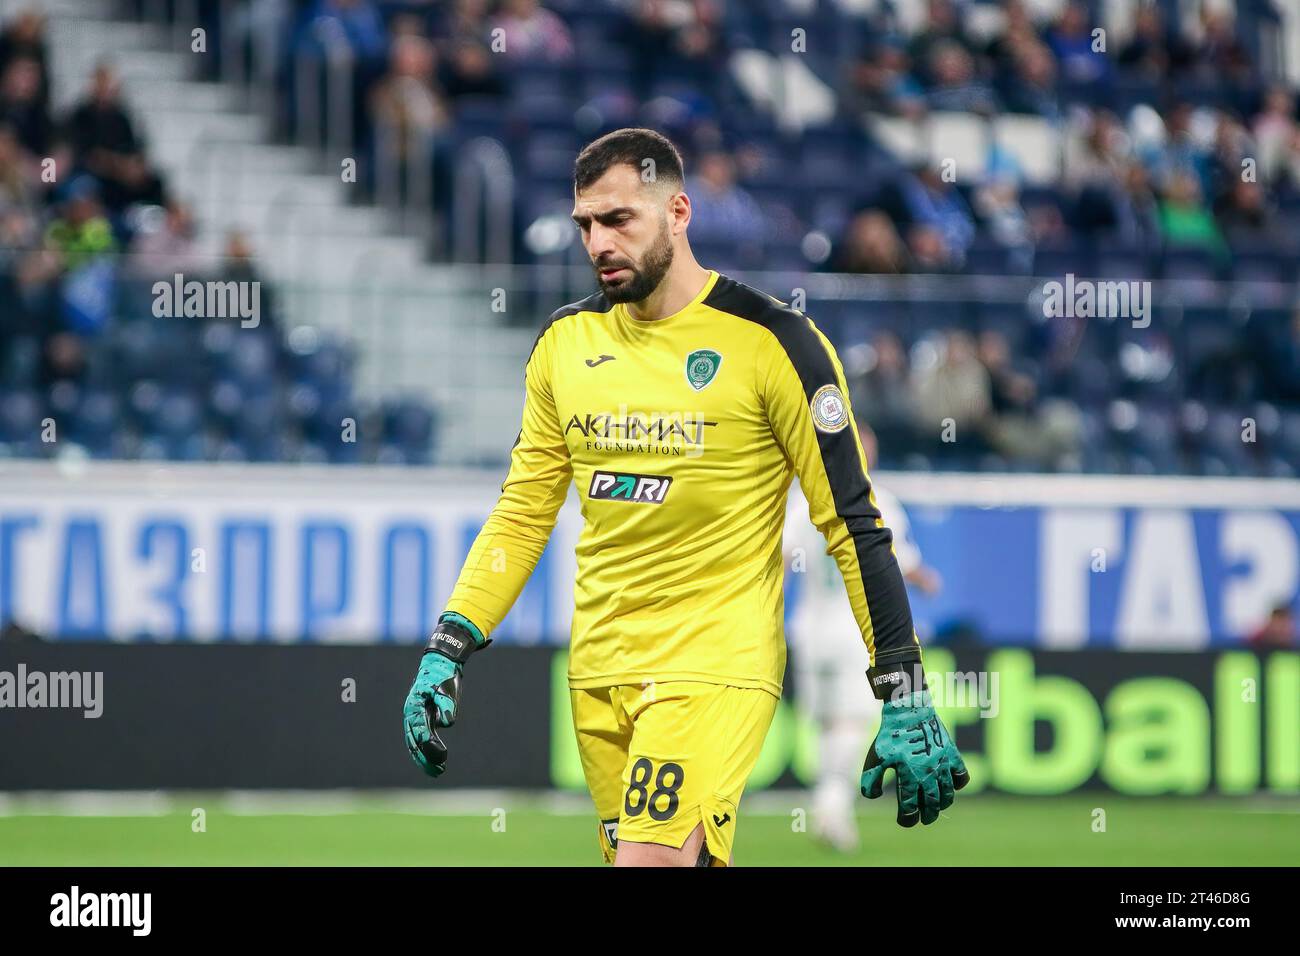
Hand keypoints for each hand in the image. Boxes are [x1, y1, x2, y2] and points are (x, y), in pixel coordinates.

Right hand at [403, 650, 461, 777]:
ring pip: (417, 743)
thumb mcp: (445, 687)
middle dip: (425, 758)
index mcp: (414, 707)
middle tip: (438, 771)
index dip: (429, 744)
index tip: (441, 755)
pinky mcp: (426, 718)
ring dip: (426, 758)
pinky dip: (429, 750)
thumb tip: (448, 722)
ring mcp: (417, 717)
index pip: (420, 730)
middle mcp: (412, 714)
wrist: (441, 663)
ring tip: (439, 771)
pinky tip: (439, 761)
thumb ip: (446, 703)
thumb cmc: (442, 674)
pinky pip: (424, 738)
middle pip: (415, 741)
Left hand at [861, 690, 968, 826]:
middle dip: (927, 816)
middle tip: (924, 819)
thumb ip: (870, 779)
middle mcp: (927, 774)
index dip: (907, 819)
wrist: (908, 710)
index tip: (905, 820)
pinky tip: (950, 784)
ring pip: (948, 795)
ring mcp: (942, 765)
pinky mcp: (952, 755)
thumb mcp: (875, 757)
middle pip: (931, 805)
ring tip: (937, 805)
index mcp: (908, 777)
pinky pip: (961, 776)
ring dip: (942, 804)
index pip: (910, 809)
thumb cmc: (890, 735)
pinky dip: (958, 784)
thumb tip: (872, 796)